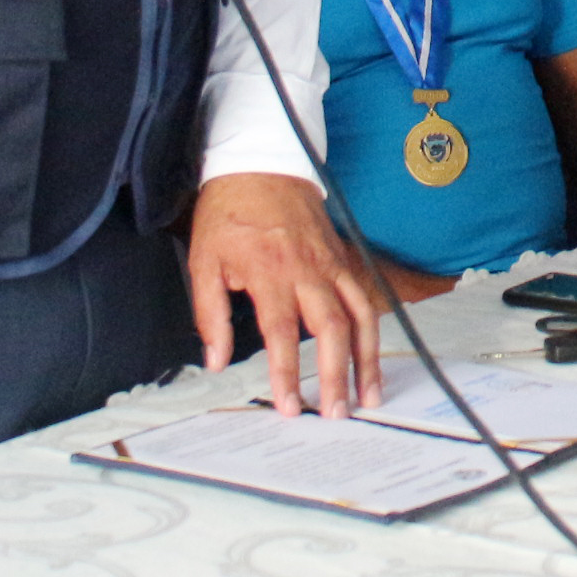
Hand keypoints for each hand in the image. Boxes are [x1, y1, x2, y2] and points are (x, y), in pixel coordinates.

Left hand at [185, 172, 383, 416]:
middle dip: (336, 375)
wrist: (261, 163)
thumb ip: (211, 315)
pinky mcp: (343, 258)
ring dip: (366, 358)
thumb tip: (217, 361)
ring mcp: (331, 263)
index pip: (282, 333)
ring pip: (360, 315)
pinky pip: (365, 297)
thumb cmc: (229, 212)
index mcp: (269, 271)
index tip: (288, 405)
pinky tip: (372, 356)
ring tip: (369, 395)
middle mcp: (307, 269)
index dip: (286, 373)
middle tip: (336, 412)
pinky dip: (372, 329)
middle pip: (331, 329)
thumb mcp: (203, 261)